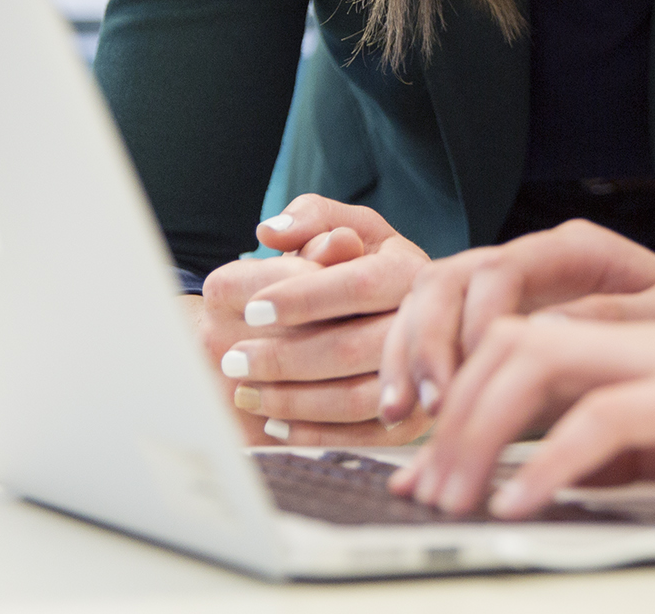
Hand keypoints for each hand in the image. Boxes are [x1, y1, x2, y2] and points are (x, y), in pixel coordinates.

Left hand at [198, 195, 431, 446]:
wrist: (397, 314)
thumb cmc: (357, 263)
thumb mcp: (344, 224)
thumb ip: (310, 216)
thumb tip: (272, 234)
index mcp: (407, 270)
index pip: (355, 284)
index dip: (301, 298)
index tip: (253, 308)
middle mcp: (422, 325)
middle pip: (350, 348)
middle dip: (283, 358)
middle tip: (231, 359)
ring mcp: (421, 377)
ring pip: (356, 400)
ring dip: (292, 401)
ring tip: (245, 393)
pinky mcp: (411, 419)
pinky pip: (360, 437)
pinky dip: (313, 435)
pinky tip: (273, 425)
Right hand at [376, 218, 654, 424]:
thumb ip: (611, 320)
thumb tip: (547, 332)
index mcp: (573, 249)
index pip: (502, 270)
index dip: (476, 320)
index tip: (475, 374)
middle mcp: (530, 259)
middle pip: (448, 278)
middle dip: (426, 340)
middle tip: (427, 403)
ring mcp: (505, 288)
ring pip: (427, 302)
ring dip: (407, 356)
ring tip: (400, 415)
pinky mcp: (490, 321)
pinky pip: (431, 335)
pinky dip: (411, 370)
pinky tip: (405, 415)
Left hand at [392, 313, 654, 517]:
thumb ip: (605, 453)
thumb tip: (530, 481)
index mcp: (630, 345)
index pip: (513, 343)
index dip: (454, 398)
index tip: (418, 468)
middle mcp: (642, 338)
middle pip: (509, 339)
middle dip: (450, 412)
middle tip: (422, 489)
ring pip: (540, 359)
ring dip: (482, 431)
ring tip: (457, 498)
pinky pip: (606, 418)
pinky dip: (551, 462)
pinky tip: (523, 504)